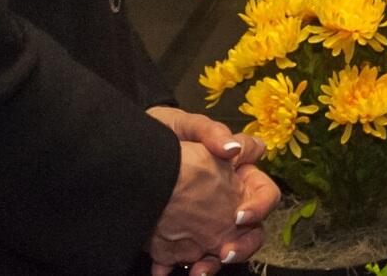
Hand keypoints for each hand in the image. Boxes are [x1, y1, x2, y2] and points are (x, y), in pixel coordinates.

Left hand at [145, 121, 277, 275]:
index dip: (259, 202)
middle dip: (246, 242)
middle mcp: (229, 196)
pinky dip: (186, 266)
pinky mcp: (185, 235)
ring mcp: (208, 219)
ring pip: (229, 245)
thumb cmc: (157, 135)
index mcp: (235, 168)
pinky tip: (167, 270)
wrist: (123, 158)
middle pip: (254, 224)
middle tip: (226, 252)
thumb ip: (209, 131)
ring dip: (218, 261)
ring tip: (199, 270)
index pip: (262, 187)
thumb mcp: (180, 124)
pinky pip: (195, 256)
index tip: (239, 215)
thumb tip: (232, 150)